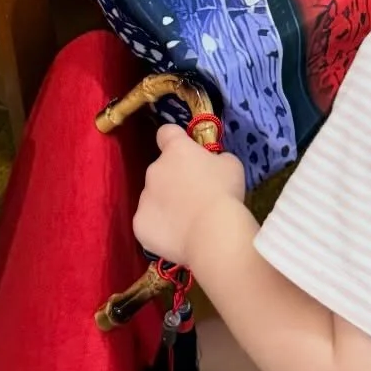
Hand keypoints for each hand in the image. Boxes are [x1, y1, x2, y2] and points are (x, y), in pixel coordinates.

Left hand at [133, 124, 245, 267]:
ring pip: (153, 198)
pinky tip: (178, 237)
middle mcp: (154, 169)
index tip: (186, 153)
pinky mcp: (139, 223)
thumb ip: (215, 160)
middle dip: (174, 180)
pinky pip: (149, 222)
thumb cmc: (225, 194)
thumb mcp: (231, 165)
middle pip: (161, 170)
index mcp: (175, 150)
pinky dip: (160, 228)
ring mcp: (144, 197)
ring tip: (188, 222)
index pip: (166, 133)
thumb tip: (211, 165)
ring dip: (166, 205)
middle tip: (195, 198)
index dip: (175, 141)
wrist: (213, 233)